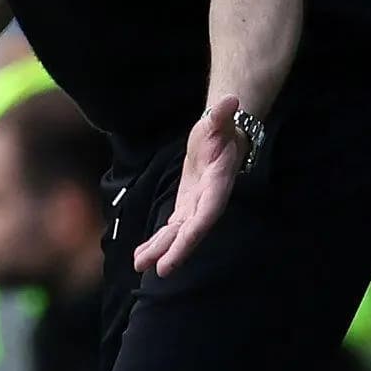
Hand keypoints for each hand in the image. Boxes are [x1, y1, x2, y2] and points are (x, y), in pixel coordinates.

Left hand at [134, 98, 250, 276]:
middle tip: (160, 269)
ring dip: (160, 250)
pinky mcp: (186, 207)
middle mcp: (208, 201)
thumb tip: (230, 102)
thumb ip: (223, 115)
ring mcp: (196, 206)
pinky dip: (157, 242)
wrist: (223, 136)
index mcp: (217, 184)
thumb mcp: (220, 119)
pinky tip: (141, 256)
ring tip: (139, 265)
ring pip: (178, 234)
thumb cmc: (222, 128)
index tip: (184, 242)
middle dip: (176, 250)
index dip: (197, 229)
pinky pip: (171, 229)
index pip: (208, 211)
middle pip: (192, 230)